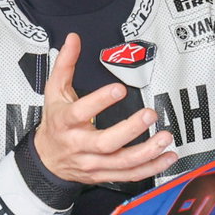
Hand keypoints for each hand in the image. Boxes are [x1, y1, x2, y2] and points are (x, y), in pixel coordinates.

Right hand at [34, 33, 176, 184]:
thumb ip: (65, 64)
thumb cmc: (54, 123)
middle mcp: (79, 145)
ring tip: (165, 138)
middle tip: (150, 114)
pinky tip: (167, 157)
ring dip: (146, 152)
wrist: (46, 160)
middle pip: (105, 143)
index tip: (120, 89)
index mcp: (65, 122)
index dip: (100, 101)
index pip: (81, 113)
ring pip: (121, 162)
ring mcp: (92, 163)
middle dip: (130, 130)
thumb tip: (74, 39)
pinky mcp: (103, 174)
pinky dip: (150, 168)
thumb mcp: (53, 92)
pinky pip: (129, 175)